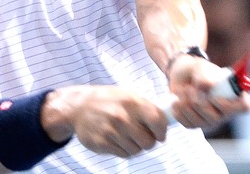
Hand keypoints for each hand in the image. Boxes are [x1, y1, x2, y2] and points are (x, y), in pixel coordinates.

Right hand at [43, 86, 168, 157]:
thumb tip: (169, 118)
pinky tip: (120, 139)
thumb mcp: (128, 95)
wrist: (79, 106)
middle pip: (149, 142)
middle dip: (150, 141)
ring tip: (129, 136)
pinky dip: (125, 149)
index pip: (158, 121)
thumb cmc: (109, 100)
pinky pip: (123, 154)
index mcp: (132, 102)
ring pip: (137, 150)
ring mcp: (111, 131)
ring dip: (136, 146)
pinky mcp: (102, 143)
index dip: (163, 130)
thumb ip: (147, 107)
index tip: (161, 133)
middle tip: (145, 136)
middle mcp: (122, 117)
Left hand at [167, 54, 249, 127]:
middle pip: (216, 118)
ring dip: (186, 105)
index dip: (231, 104)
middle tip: (190, 88)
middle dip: (198, 102)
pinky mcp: (196, 124)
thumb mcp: (200, 67)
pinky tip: (177, 102)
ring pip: (200, 122)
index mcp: (234, 95)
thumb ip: (203, 76)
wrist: (182, 76)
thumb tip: (207, 87)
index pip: (244, 107)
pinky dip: (180, 112)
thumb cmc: (197, 70)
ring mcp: (211, 120)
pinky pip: (188, 124)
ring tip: (182, 91)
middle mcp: (226, 111)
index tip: (215, 96)